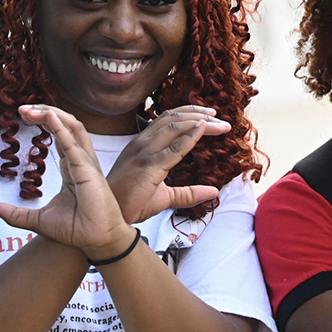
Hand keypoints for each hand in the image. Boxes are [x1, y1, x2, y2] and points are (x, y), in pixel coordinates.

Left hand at [0, 105, 134, 257]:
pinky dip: (61, 128)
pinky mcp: (88, 169)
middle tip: (21, 109)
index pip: (59, 135)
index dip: (44, 122)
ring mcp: (86, 163)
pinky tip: (49, 116)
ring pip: (73, 127)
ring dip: (52, 114)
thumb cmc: (75, 230)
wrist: (94, 242)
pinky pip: (73, 144)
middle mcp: (81, 160)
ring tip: (31, 110)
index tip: (23, 116)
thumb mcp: (35, 220)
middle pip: (66, 125)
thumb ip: (13, 212)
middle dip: (45, 112)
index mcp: (72, 167)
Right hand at [105, 106, 231, 222]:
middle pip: (174, 117)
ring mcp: (143, 153)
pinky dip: (190, 136)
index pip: (168, 119)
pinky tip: (203, 129)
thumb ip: (189, 193)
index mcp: (142, 145)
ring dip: (200, 122)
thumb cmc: (132, 205)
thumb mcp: (166, 197)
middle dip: (200, 114)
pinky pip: (173, 148)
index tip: (210, 116)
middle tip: (221, 120)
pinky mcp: (148, 166)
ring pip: (174, 126)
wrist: (110, 218)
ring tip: (220, 125)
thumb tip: (214, 191)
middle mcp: (142, 143)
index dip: (190, 113)